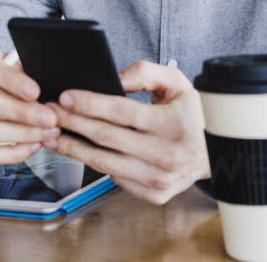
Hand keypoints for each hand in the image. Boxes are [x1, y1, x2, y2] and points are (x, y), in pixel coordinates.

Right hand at [0, 46, 59, 163]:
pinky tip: (34, 144)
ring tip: (47, 133)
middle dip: (23, 114)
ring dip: (23, 135)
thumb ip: (23, 70)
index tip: (36, 92)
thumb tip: (47, 84)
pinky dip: (14, 153)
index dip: (12, 82)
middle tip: (50, 119)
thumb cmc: (1, 72)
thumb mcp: (10, 62)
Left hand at [44, 60, 208, 204]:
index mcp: (172, 125)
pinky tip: (77, 151)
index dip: (90, 104)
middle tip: (48, 111)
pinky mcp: (154, 194)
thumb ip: (147, 72)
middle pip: (106, 138)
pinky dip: (92, 164)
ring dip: (73, 148)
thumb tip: (115, 77)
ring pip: (104, 163)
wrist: (218, 153)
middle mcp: (166, 155)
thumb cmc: (192, 114)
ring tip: (52, 134)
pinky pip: (115, 178)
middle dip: (73, 123)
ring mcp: (159, 179)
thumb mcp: (178, 83)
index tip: (65, 96)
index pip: (121, 113)